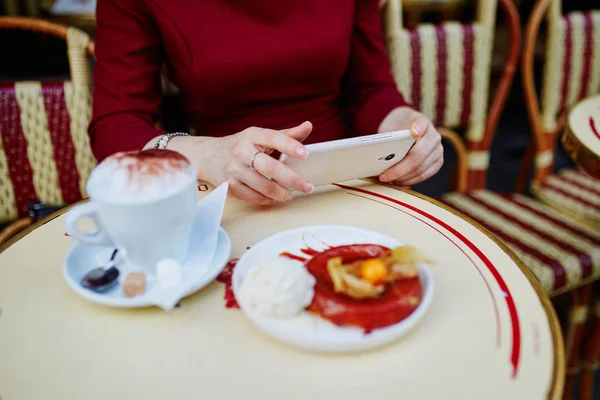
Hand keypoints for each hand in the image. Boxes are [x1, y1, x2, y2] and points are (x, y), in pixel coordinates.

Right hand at [155, 122, 315, 204]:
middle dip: (292, 179)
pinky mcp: (229, 186)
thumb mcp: (260, 136)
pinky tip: (273, 198)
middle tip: (307, 186)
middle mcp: (241, 151)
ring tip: (291, 195)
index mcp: (252, 135)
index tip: (305, 153)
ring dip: (280, 193)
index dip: (290, 145)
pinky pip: (252, 197)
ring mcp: (234, 169)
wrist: (208, 156)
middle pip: (270, 167)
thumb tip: (308, 126)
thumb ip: (286, 134)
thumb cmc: (242, 145)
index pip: (273, 138)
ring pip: (262, 185)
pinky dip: (266, 199)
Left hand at [377, 107, 442, 185]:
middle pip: (417, 155)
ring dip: (402, 177)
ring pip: (420, 169)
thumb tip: (382, 154)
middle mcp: (434, 136)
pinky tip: (397, 182)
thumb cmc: (398, 129)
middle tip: (383, 176)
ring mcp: (438, 150)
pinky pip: (424, 175)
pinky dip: (409, 181)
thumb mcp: (394, 126)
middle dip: (399, 169)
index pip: (421, 124)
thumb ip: (392, 137)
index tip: (413, 132)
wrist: (408, 129)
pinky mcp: (437, 162)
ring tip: (387, 180)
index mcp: (423, 122)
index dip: (418, 128)